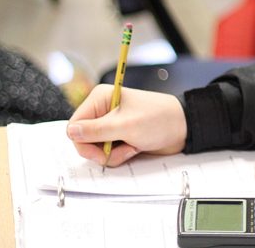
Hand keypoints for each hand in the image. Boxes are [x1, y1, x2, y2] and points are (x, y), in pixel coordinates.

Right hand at [66, 85, 187, 166]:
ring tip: (133, 146)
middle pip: (83, 140)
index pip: (74, 126)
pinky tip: (135, 148)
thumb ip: (96, 131)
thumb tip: (70, 131)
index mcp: (100, 98)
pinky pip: (108, 153)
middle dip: (101, 151)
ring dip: (113, 154)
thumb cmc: (158, 120)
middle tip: (123, 149)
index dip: (83, 143)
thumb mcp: (126, 126)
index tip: (99, 152)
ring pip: (95, 149)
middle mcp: (102, 110)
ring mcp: (110, 124)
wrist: (184, 128)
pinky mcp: (119, 136)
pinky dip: (120, 155)